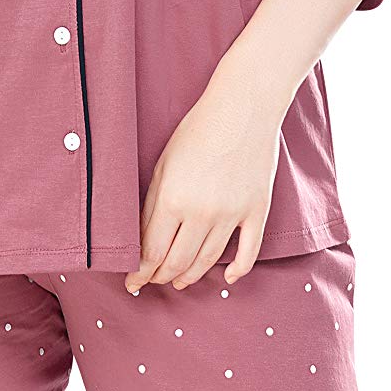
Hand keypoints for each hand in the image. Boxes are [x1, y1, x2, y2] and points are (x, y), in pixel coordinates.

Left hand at [126, 66, 285, 291]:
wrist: (244, 108)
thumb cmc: (197, 130)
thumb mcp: (162, 165)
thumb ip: (152, 205)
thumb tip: (143, 239)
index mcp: (173, 199)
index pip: (152, 252)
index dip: (140, 272)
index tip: (133, 282)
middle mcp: (202, 213)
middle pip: (178, 262)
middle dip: (162, 277)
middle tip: (153, 282)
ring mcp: (233, 214)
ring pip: (208, 260)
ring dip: (191, 276)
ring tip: (180, 281)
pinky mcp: (257, 210)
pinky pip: (248, 251)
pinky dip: (237, 269)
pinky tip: (227, 278)